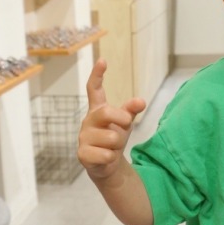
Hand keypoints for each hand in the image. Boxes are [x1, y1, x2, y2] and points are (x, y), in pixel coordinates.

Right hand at [77, 59, 146, 179]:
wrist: (106, 164)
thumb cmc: (114, 138)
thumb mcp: (124, 122)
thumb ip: (131, 110)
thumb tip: (141, 101)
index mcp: (97, 109)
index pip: (94, 89)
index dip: (97, 75)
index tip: (103, 60)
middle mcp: (88, 121)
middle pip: (106, 112)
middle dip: (122, 120)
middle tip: (126, 126)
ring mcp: (83, 137)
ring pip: (111, 137)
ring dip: (118, 144)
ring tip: (112, 147)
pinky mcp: (82, 154)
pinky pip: (105, 154)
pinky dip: (111, 157)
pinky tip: (107, 157)